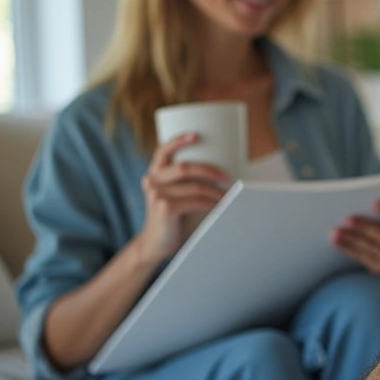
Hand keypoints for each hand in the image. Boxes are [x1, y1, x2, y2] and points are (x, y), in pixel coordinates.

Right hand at [134, 132, 229, 264]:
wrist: (155, 244)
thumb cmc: (172, 216)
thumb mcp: (174, 194)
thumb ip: (184, 181)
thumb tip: (219, 170)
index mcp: (154, 173)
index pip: (162, 150)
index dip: (178, 140)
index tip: (195, 135)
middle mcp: (152, 180)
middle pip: (184, 167)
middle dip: (210, 169)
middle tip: (227, 177)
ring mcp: (156, 194)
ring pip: (194, 186)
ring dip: (216, 191)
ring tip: (227, 196)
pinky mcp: (165, 208)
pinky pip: (195, 201)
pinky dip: (211, 203)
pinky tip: (219, 206)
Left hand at [333, 201, 379, 297]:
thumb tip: (362, 206)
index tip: (375, 203)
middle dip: (364, 227)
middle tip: (348, 219)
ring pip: (368, 248)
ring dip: (350, 239)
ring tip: (335, 232)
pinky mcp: (377, 268)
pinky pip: (360, 257)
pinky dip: (347, 248)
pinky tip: (337, 242)